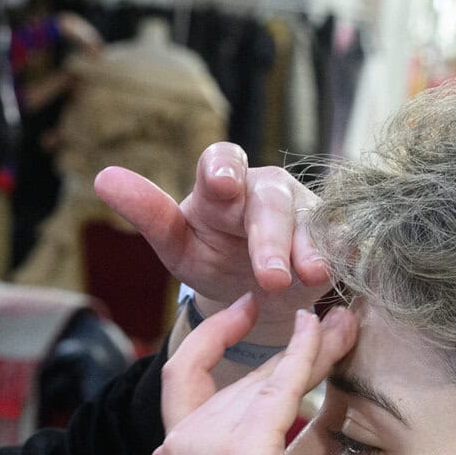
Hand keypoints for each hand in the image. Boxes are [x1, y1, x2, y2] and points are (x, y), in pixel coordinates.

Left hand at [96, 142, 330, 347]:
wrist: (256, 292)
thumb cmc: (212, 257)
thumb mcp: (176, 244)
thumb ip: (149, 214)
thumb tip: (103, 177)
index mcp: (222, 185)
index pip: (221, 162)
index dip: (222, 169)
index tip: (220, 185)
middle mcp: (265, 190)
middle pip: (270, 202)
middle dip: (270, 237)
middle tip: (271, 275)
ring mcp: (305, 212)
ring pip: (310, 223)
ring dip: (311, 248)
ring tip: (312, 275)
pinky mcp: (333, 237)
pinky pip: (343, 238)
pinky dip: (347, 250)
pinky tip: (352, 261)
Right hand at [152, 295, 356, 454]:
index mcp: (177, 451)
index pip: (181, 374)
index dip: (209, 337)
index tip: (238, 314)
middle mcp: (188, 434)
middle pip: (243, 375)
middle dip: (288, 347)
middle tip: (329, 316)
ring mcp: (213, 438)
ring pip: (267, 374)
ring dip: (310, 343)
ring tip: (345, 319)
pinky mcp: (248, 449)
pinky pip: (283, 386)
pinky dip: (305, 353)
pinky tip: (323, 331)